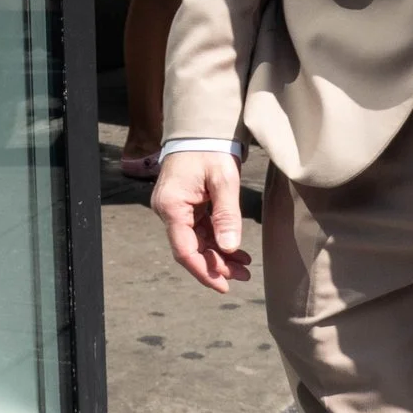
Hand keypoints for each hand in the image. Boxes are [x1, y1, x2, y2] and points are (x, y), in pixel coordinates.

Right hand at [152, 150, 249, 291]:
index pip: (185, 250)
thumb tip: (230, 247)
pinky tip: (235, 249)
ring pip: (196, 242)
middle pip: (191, 249)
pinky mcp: (184, 205)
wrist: (201, 127)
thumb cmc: (210, 148)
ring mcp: (175, 208)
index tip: (224, 285)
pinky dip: (216, 240)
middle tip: (244, 275)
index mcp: (172, 206)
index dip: (204, 271)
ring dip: (219, 255)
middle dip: (217, 265)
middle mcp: (168, 210)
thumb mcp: (223, 180)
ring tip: (244, 265)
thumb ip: (227, 214)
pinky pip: (199, 230)